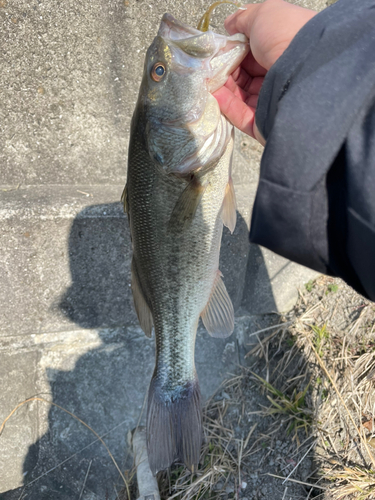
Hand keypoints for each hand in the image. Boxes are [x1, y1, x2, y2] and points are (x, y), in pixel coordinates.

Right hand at [213, 0, 315, 141]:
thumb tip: (229, 25)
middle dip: (226, 72)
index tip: (217, 52)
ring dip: (223, 88)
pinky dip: (226, 104)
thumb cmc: (288, 35)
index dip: (233, 53)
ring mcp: (274, 102)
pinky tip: (214, 94)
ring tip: (208, 80)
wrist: (305, 69)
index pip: (252, 56)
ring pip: (241, 97)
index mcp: (283, 52)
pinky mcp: (265, 123)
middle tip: (210, 67)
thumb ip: (243, 19)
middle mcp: (281, 77)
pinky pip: (241, 115)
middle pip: (245, 78)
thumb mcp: (264, 15)